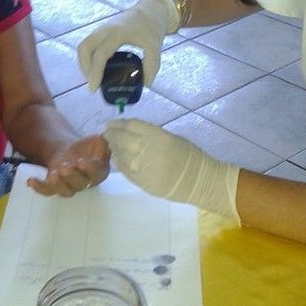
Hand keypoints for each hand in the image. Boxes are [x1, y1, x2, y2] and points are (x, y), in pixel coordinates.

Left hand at [28, 135, 109, 196]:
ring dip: (58, 184)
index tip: (81, 161)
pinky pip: (47, 191)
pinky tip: (30, 181)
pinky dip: (39, 188)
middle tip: (65, 167)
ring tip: (52, 175)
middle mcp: (85, 183)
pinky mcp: (55, 186)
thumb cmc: (88, 147)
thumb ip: (107, 142)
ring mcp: (69, 186)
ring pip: (65, 190)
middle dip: (72, 176)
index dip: (89, 169)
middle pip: (80, 184)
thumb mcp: (100, 141)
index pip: (96, 174)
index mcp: (99, 172)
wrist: (73, 152)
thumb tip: (109, 138)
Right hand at [78, 0, 178, 91]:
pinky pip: (89, 44)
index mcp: (117, 33)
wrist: (150, 10)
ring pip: (84, 46)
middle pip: (84, 48)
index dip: (95, 73)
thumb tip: (145, 85)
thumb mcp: (155, 47)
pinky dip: (89, 57)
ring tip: (95, 77)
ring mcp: (101, 29)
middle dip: (85, 68)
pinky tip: (98, 67)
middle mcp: (105, 30)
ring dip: (85, 63)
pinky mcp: (101, 30)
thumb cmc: (151, 28)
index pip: (100, 55)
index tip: (94, 89)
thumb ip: (151, 66)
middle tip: (93, 82)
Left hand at [105, 119, 239, 221]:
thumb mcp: (170, 138)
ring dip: (113, 148)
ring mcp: (141, 166)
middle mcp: (146, 149)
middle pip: (122, 139)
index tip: (110, 123)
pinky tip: (116, 158)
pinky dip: (118, 163)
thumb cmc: (188, 156)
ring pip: (120, 155)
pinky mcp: (141, 181)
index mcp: (156, 135)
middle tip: (107, 133)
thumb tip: (131, 134)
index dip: (118, 124)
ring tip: (111, 145)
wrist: (198, 180)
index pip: (130, 126)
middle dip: (112, 135)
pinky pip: (124, 170)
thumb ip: (150, 135)